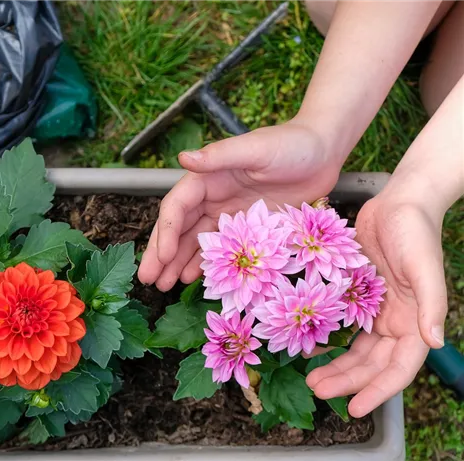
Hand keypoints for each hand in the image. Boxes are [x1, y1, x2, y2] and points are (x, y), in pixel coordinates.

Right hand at [138, 119, 341, 290]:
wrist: (324, 151)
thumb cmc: (292, 144)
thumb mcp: (255, 148)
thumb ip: (220, 156)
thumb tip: (183, 157)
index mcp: (207, 177)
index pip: (177, 207)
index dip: (166, 232)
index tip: (162, 257)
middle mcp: (212, 196)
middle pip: (179, 228)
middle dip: (161, 253)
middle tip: (147, 279)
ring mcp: (228, 214)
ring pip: (196, 242)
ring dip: (178, 263)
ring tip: (163, 286)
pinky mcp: (247, 227)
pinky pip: (221, 249)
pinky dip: (206, 264)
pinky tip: (193, 279)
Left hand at [306, 193, 447, 417]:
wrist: (397, 202)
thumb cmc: (415, 232)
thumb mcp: (424, 268)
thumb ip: (430, 305)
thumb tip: (434, 342)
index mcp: (414, 322)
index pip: (397, 369)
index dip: (378, 392)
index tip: (354, 410)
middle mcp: (394, 321)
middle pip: (370, 364)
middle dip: (347, 382)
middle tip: (317, 390)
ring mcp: (375, 309)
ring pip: (355, 350)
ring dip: (335, 366)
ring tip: (310, 378)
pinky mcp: (357, 295)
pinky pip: (342, 325)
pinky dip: (327, 339)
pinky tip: (307, 346)